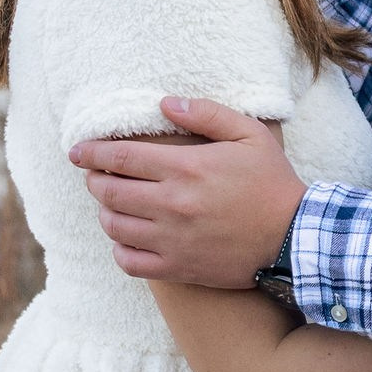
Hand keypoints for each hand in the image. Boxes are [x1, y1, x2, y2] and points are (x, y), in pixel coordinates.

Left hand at [70, 100, 303, 284]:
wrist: (294, 239)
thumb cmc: (273, 183)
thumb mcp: (249, 135)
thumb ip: (206, 114)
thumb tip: (165, 104)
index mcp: (185, 167)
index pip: (119, 156)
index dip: (90, 152)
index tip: (77, 151)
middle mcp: (172, 204)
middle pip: (109, 191)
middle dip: (94, 180)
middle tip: (96, 175)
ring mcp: (172, 239)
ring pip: (114, 226)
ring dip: (106, 212)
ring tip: (112, 205)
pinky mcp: (178, 267)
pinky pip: (129, 262)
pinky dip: (120, 250)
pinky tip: (128, 239)